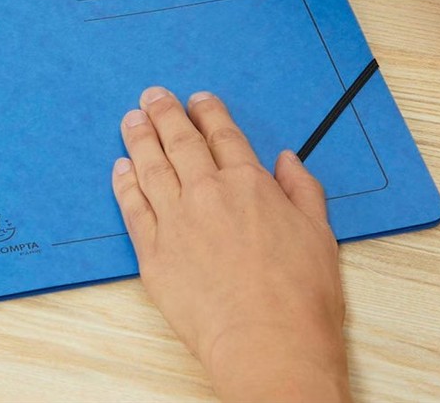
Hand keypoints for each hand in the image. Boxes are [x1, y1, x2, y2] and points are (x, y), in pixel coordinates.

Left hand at [112, 87, 350, 402]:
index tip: (196, 99)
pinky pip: (133, 208)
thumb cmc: (301, 295)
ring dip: (139, 139)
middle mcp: (207, 193)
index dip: (208, 112)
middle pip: (180, 141)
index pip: (223, 135)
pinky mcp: (153, 252)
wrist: (267, 343)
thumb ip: (302, 189)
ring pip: (151, 167)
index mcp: (248, 184)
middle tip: (151, 95)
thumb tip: (288, 159)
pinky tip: (119, 168)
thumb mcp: (320, 234)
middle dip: (164, 113)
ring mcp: (176, 220)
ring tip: (130, 119)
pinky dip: (124, 184)